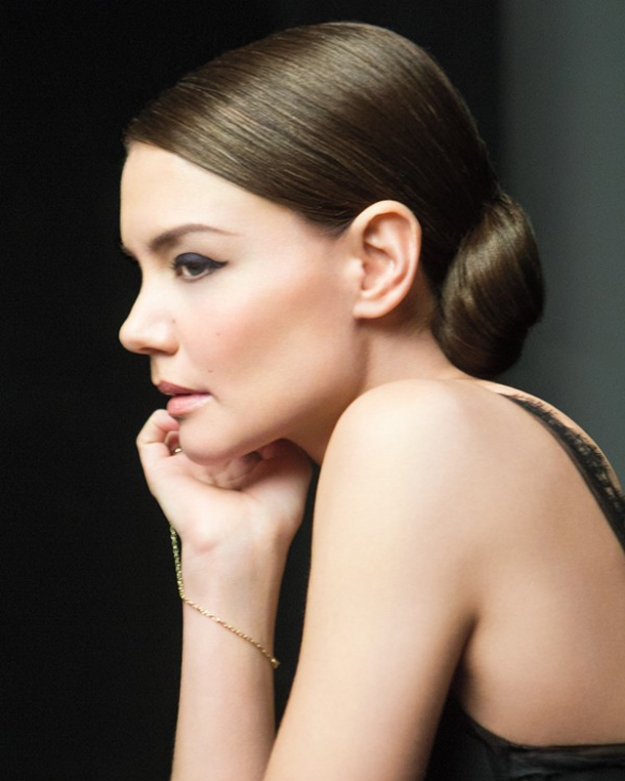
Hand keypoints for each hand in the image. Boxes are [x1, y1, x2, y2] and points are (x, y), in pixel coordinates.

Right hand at [136, 409, 311, 561]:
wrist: (243, 540)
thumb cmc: (274, 512)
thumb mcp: (294, 464)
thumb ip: (281, 433)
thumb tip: (260, 410)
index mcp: (245, 467)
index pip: (235, 429)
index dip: (242, 409)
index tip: (249, 394)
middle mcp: (214, 467)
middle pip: (206, 425)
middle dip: (212, 404)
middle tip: (220, 390)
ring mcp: (187, 469)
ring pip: (176, 428)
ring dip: (184, 410)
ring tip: (199, 404)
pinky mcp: (162, 474)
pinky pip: (148, 440)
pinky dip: (157, 421)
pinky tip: (181, 418)